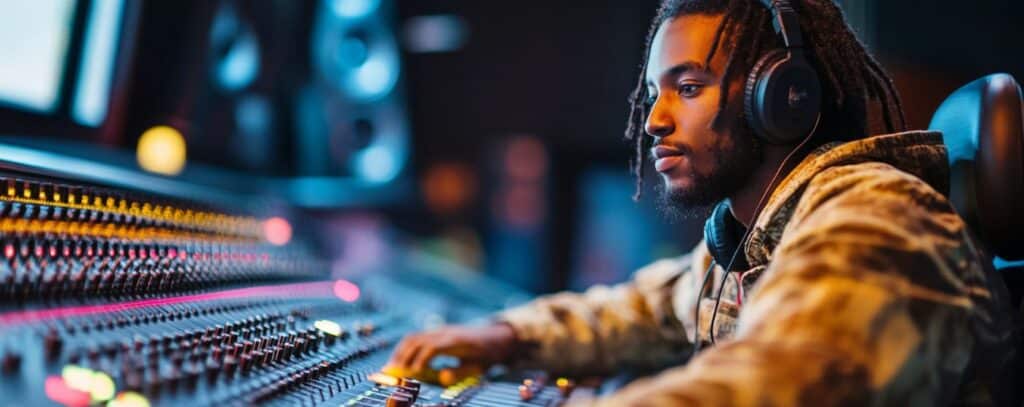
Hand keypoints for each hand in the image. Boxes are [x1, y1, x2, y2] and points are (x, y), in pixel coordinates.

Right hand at [384, 323, 517, 378]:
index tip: (413, 373)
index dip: (420, 360)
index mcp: (456, 341)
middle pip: (417, 340)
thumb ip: (460, 373)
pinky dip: (405, 348)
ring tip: (392, 368)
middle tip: (392, 373)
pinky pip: (416, 337)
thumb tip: (442, 378)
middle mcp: (444, 332)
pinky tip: (400, 361)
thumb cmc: (487, 354)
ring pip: (413, 337)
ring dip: (400, 352)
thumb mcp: (478, 367)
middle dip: (403, 357)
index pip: (432, 347)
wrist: (495, 336)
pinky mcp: (436, 332)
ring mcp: (439, 330)